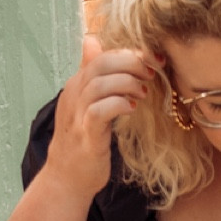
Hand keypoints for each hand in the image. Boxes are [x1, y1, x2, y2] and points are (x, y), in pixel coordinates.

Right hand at [42, 34, 156, 199]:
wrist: (67, 178)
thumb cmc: (83, 140)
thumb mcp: (87, 103)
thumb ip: (93, 75)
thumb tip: (93, 41)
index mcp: (76, 85)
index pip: (102, 56)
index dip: (129, 53)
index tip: (154, 59)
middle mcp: (73, 96)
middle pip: (100, 64)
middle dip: (131, 63)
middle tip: (152, 72)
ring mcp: (77, 116)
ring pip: (99, 85)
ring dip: (126, 84)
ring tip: (144, 92)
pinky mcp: (85, 136)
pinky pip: (98, 112)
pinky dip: (117, 105)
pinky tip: (131, 108)